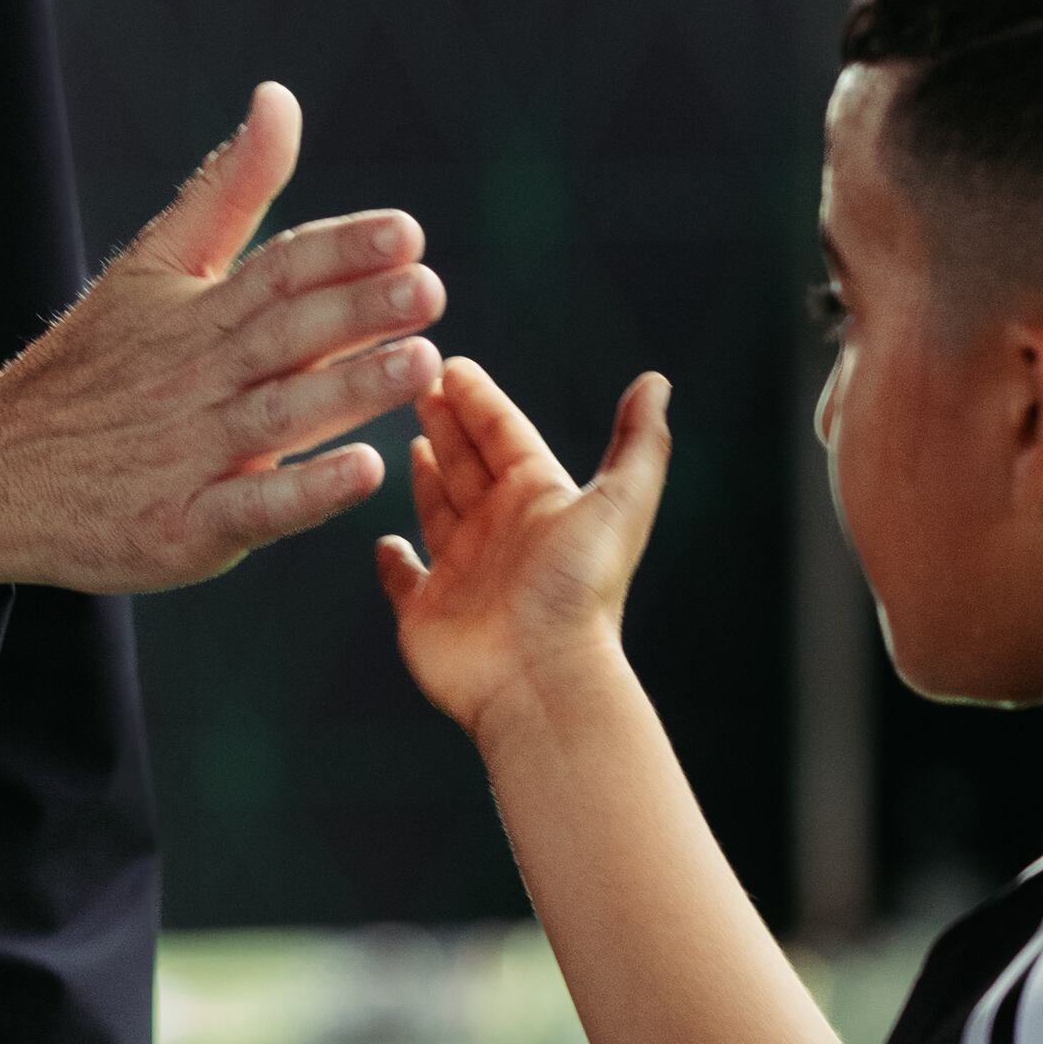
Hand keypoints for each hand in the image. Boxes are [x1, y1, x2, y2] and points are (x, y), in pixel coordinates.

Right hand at [0, 83, 443, 592]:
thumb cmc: (90, 367)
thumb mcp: (149, 266)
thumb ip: (227, 191)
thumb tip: (280, 101)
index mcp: (191, 312)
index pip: (274, 269)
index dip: (340, 251)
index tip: (405, 233)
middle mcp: (194, 376)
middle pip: (283, 336)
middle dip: (357, 310)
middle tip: (426, 288)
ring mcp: (188, 452)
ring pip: (278, 415)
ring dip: (349, 391)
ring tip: (420, 364)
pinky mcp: (183, 526)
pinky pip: (251, 507)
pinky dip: (305, 491)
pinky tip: (362, 471)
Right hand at [372, 358, 673, 741]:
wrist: (542, 679)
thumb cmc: (579, 591)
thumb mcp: (620, 504)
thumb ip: (639, 442)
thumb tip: (656, 382)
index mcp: (539, 500)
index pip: (505, 435)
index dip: (480, 400)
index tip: (451, 364)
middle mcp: (500, 531)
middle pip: (469, 464)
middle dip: (448, 424)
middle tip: (419, 383)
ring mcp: (462, 570)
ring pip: (439, 511)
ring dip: (427, 476)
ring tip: (413, 441)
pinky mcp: (426, 610)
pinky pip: (403, 578)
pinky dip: (393, 560)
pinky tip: (386, 540)